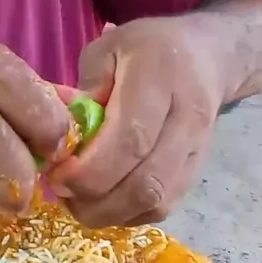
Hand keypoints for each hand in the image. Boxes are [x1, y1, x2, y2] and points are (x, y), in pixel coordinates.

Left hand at [48, 17, 229, 226]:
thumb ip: (85, 86)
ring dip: (108, 212)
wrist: (207, 58)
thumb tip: (66, 132)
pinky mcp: (195, 173)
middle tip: (59, 191)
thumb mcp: (109, 47)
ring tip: (76, 199)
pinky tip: (102, 200)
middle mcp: (186, 119)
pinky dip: (126, 214)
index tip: (56, 175)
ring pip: (155, 202)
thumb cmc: (148, 49)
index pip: (130, 138)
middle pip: (145, 182)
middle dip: (94, 200)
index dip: (90, 169)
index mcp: (160, 79)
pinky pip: (161, 208)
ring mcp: (196, 151)